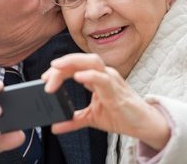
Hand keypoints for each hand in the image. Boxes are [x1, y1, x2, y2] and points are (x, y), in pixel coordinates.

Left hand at [42, 53, 169, 150]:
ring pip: (92, 62)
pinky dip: (90, 76)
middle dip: (62, 63)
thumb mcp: (91, 117)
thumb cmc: (119, 115)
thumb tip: (54, 127)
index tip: (44, 78)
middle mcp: (103, 74)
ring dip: (72, 63)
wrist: (143, 125)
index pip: (74, 66)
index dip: (58, 70)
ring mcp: (111, 80)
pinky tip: (78, 77)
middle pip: (81, 59)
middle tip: (46, 75)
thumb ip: (73, 120)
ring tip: (57, 68)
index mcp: (96, 77)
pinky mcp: (117, 91)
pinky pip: (103, 78)